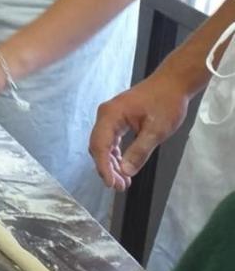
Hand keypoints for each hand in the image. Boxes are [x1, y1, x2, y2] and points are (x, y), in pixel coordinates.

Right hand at [89, 73, 191, 190]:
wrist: (172, 84)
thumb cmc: (166, 102)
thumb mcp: (156, 130)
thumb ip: (139, 151)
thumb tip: (125, 171)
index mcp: (111, 115)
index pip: (100, 145)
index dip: (104, 167)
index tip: (112, 184)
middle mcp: (105, 115)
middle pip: (98, 147)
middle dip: (107, 168)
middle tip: (120, 186)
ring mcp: (110, 117)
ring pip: (104, 145)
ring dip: (111, 164)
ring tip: (124, 181)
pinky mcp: (117, 120)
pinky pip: (111, 140)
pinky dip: (116, 155)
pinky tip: (124, 167)